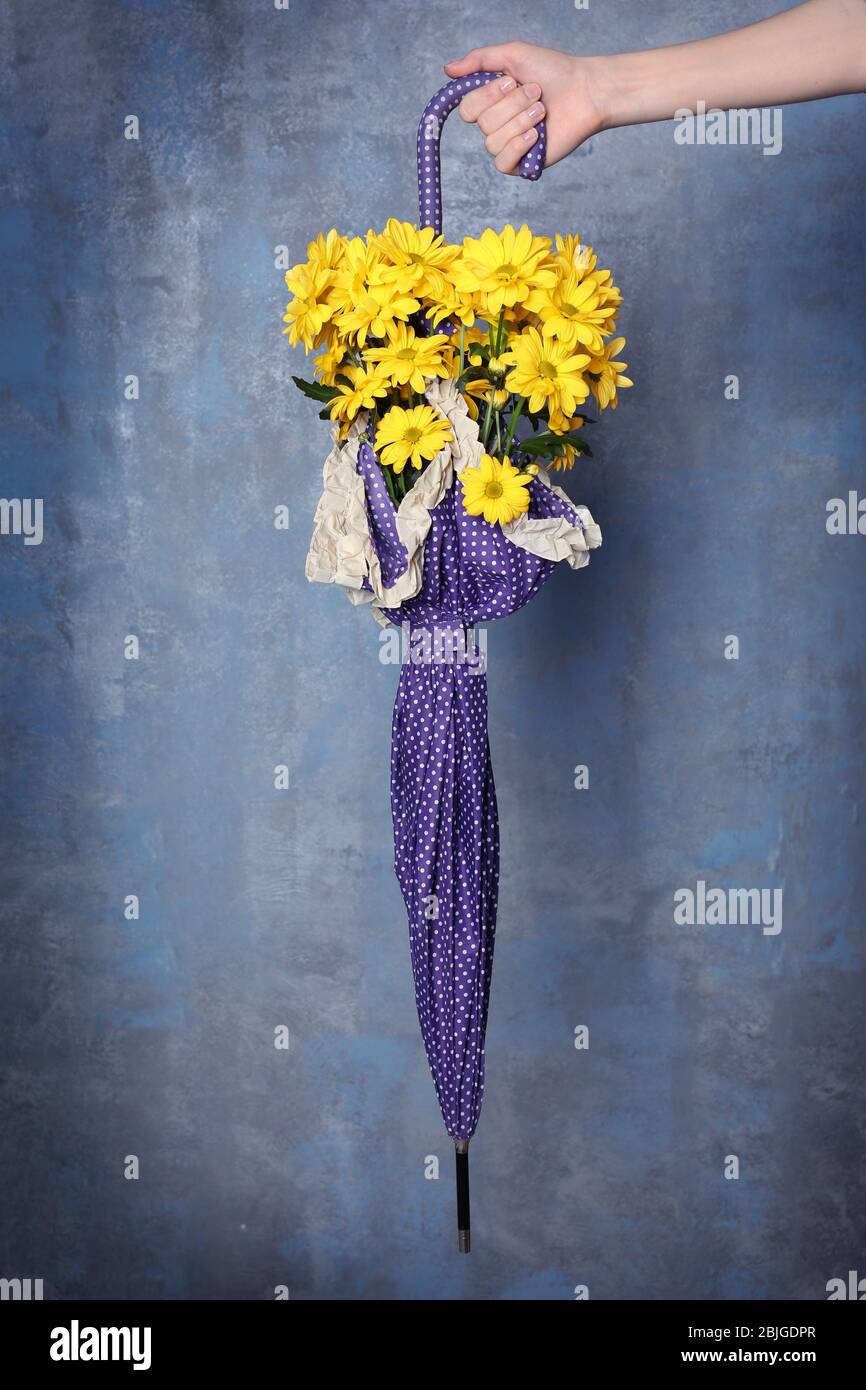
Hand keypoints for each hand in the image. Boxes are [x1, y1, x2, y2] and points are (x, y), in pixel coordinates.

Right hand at [444, 41, 608, 173]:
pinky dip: (519, 145)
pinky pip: (503, 162)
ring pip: (494, 141)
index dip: (487, 96)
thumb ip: (479, 60)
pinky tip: (537, 134)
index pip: (467, 109)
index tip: (511, 82)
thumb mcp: (513, 55)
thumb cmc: (553, 72)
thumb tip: (447, 69)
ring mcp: (509, 147)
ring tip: (542, 111)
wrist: (584, 91)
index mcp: (490, 103)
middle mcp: (496, 126)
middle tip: (535, 94)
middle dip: (512, 105)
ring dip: (521, 120)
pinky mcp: (523, 164)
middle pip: (483, 124)